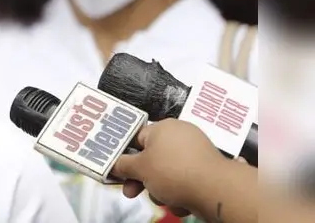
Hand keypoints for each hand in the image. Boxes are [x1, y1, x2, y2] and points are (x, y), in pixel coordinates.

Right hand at [111, 119, 226, 216]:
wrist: (215, 191)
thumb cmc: (177, 172)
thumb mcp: (140, 168)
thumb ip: (122, 165)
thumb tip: (114, 164)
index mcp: (163, 127)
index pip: (136, 138)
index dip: (124, 156)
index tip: (118, 170)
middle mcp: (180, 136)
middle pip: (151, 158)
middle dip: (142, 179)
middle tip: (132, 191)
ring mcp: (194, 154)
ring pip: (166, 173)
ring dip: (161, 189)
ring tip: (166, 198)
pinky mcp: (205, 171)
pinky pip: (183, 181)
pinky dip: (179, 193)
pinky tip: (181, 202)